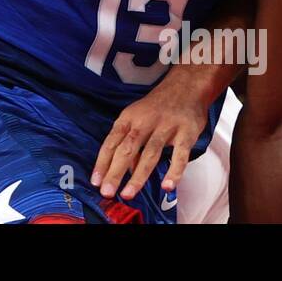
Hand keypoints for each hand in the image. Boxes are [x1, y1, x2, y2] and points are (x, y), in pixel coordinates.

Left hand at [90, 75, 208, 200]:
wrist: (185, 86)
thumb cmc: (156, 107)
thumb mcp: (136, 119)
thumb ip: (129, 143)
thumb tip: (123, 171)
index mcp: (128, 119)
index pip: (111, 142)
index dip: (102, 162)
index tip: (95, 182)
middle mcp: (145, 122)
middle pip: (127, 149)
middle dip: (115, 172)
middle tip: (106, 192)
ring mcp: (166, 127)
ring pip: (150, 154)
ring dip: (138, 176)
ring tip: (128, 194)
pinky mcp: (186, 133)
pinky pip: (180, 155)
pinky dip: (174, 171)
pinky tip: (167, 187)